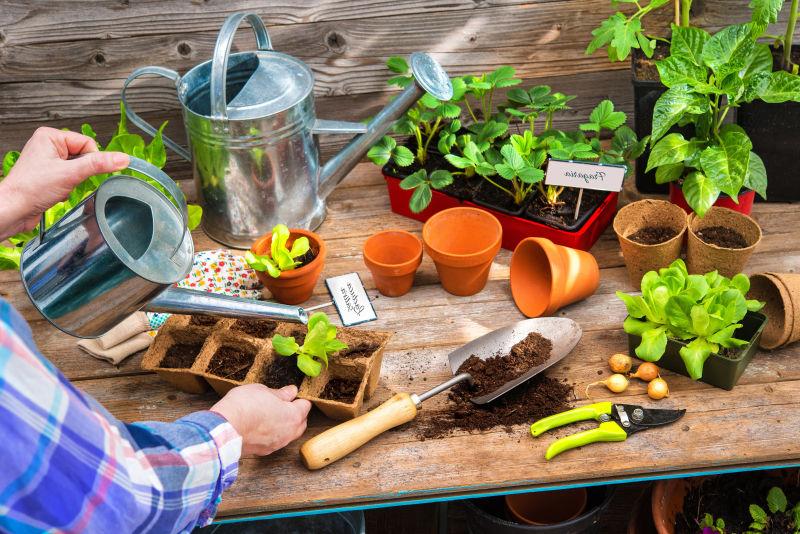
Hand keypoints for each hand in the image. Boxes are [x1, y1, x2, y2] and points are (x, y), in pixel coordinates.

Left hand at [0, 127, 129, 239]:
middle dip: (80, 172)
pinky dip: (69, 186)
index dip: (90, 160)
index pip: (87, 143)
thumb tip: (122, 158)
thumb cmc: (31, 189)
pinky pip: (71, 177)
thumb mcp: (71, 174)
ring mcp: (48, 159)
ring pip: (78, 168)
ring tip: (59, 186)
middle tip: (67, 179)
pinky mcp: (49, 173)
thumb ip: (98, 164)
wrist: (14, 209)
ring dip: (74, 180)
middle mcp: (48, 145)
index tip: (81, 172)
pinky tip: (57, 191)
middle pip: (83, 155)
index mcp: (50, 136)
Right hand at [211, 384, 311, 455]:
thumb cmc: (244, 406)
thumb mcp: (262, 391)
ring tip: (270, 415)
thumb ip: (280, 393)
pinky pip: (275, 441)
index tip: (290, 394)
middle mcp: (289, 433)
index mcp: (293, 415)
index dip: (298, 398)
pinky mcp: (264, 451)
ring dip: (285, 425)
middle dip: (295, 413)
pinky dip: (272, 434)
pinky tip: (261, 427)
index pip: (305, 406)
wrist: (224, 429)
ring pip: (289, 434)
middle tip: (282, 404)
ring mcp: (277, 444)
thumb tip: (291, 392)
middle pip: (301, 423)